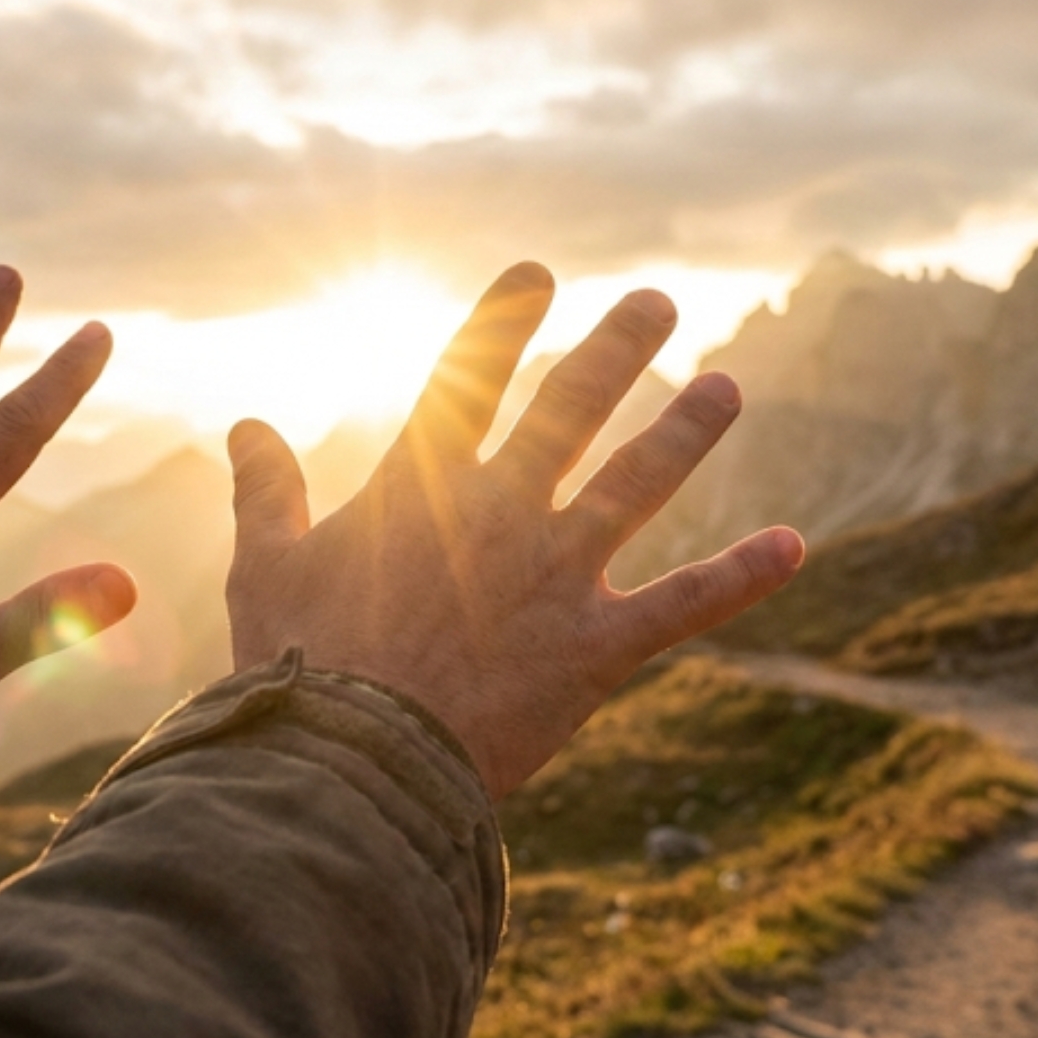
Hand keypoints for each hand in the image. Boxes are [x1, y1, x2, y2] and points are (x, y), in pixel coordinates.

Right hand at [224, 262, 802, 799]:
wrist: (353, 763)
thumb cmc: (298, 666)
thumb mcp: (266, 568)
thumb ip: (266, 492)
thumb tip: (244, 426)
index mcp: (419, 486)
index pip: (467, 379)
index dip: (503, 321)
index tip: (537, 274)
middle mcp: (500, 511)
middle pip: (569, 409)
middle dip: (614, 350)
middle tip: (654, 304)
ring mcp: (557, 574)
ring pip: (636, 482)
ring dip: (685, 431)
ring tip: (726, 387)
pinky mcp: (596, 646)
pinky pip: (683, 604)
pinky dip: (740, 576)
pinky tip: (792, 546)